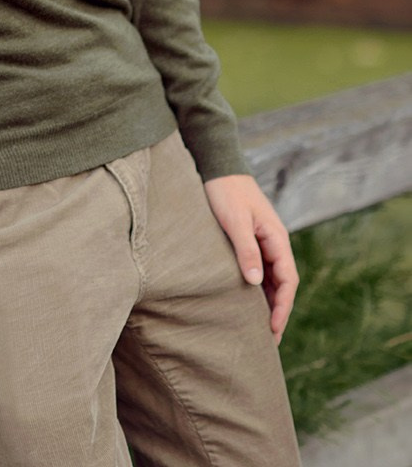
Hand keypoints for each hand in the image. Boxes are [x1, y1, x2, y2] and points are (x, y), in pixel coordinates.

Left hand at [204, 174, 297, 344]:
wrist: (218, 166)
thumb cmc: (226, 192)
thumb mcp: (235, 221)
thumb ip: (246, 250)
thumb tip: (255, 283)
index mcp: (277, 238)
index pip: (288, 280)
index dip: (282, 307)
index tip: (273, 329)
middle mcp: (274, 242)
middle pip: (283, 284)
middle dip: (278, 312)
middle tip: (268, 341)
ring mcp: (264, 242)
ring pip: (272, 279)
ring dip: (268, 302)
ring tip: (259, 329)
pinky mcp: (251, 241)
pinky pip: (260, 270)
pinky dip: (257, 289)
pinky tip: (247, 303)